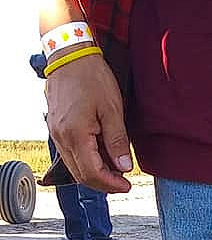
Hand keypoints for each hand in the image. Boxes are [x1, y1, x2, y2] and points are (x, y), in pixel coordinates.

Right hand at [45, 54, 133, 192]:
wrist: (70, 55)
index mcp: (75, 135)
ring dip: (95, 172)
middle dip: (104, 183)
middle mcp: (61, 138)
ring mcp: (56, 133)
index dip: (111, 184)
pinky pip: (70, 153)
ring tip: (115, 167)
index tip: (127, 184)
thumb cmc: (91, 77)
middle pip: (81, 176)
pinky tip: (101, 154)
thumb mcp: (112, 109)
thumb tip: (124, 167)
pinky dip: (86, 160)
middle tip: (123, 181)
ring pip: (75, 167)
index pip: (92, 174)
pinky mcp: (56, 128)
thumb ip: (118, 141)